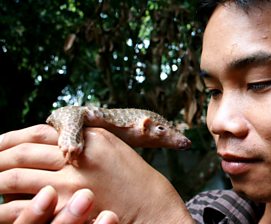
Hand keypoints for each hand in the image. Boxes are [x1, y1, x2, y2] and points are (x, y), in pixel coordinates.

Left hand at [0, 125, 192, 222]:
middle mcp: (77, 157)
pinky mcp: (68, 209)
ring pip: (15, 178)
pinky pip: (24, 207)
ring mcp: (71, 184)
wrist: (154, 207)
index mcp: (88, 138)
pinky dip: (5, 208)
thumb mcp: (112, 150)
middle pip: (22, 153)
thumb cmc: (134, 179)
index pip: (38, 133)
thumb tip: (48, 144)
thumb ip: (82, 142)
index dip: (11, 138)